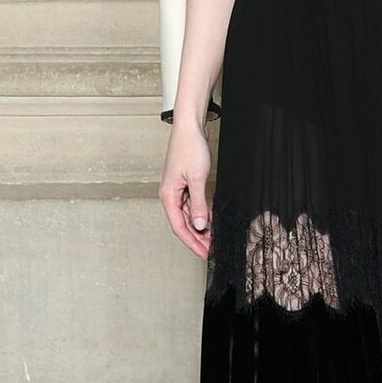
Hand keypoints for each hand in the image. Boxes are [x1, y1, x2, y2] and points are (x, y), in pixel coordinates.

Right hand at [160, 120, 212, 257]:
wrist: (190, 128)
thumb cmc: (189, 148)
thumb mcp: (197, 179)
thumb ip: (198, 204)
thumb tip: (199, 226)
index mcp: (168, 196)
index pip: (179, 227)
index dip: (192, 243)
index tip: (204, 254)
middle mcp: (170, 195)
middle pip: (184, 224)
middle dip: (198, 238)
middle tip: (212, 249)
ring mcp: (178, 190)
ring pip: (188, 216)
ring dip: (200, 228)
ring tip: (213, 238)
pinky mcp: (185, 184)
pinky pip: (192, 205)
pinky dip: (201, 214)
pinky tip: (210, 220)